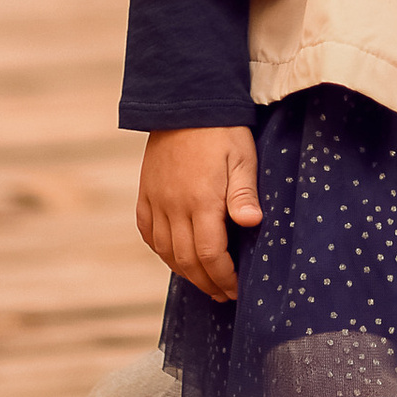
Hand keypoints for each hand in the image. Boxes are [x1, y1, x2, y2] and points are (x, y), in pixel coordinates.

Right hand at [135, 123, 261, 301]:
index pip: (210, 255)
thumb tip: (251, 223)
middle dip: (207, 282)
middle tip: (224, 293)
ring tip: (204, 281)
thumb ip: (244, 193)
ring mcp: (156, 201)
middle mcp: (174, 206)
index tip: (236, 289)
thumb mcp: (242, 157)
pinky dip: (161, 250)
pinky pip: (148, 232)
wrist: (185, 102)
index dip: (223, 277)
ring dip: (185, 271)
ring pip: (165, 251)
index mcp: (201, 200)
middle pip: (187, 260)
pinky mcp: (145, 194)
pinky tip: (175, 256)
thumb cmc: (222, 131)